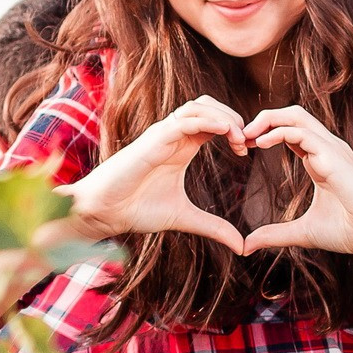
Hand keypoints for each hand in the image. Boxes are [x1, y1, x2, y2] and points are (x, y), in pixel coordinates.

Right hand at [58, 96, 247, 252]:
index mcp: (182, 146)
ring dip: (223, 115)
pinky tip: (225, 131)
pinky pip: (184, 120)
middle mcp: (173, 135)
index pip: (214, 122)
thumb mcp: (185, 218)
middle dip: (233, 116)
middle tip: (248, 141)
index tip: (248, 150)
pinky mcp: (153, 139)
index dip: (235, 130)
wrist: (104, 212)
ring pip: (198, 106)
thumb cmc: (136, 209)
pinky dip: (207, 121)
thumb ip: (214, 227)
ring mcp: (162, 134)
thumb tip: (242, 246)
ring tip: (239, 137)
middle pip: (209, 106)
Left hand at [240, 105, 352, 258]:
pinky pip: (302, 132)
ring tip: (245, 136)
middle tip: (238, 136)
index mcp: (320, 159)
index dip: (264, 134)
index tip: (243, 147)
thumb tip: (246, 246)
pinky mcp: (333, 155)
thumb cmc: (350, 231)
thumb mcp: (302, 232)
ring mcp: (331, 148)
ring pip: (296, 115)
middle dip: (262, 119)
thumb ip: (274, 235)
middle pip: (291, 115)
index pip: (290, 131)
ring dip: (266, 120)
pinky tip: (260, 144)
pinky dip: (278, 132)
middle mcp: (327, 148)